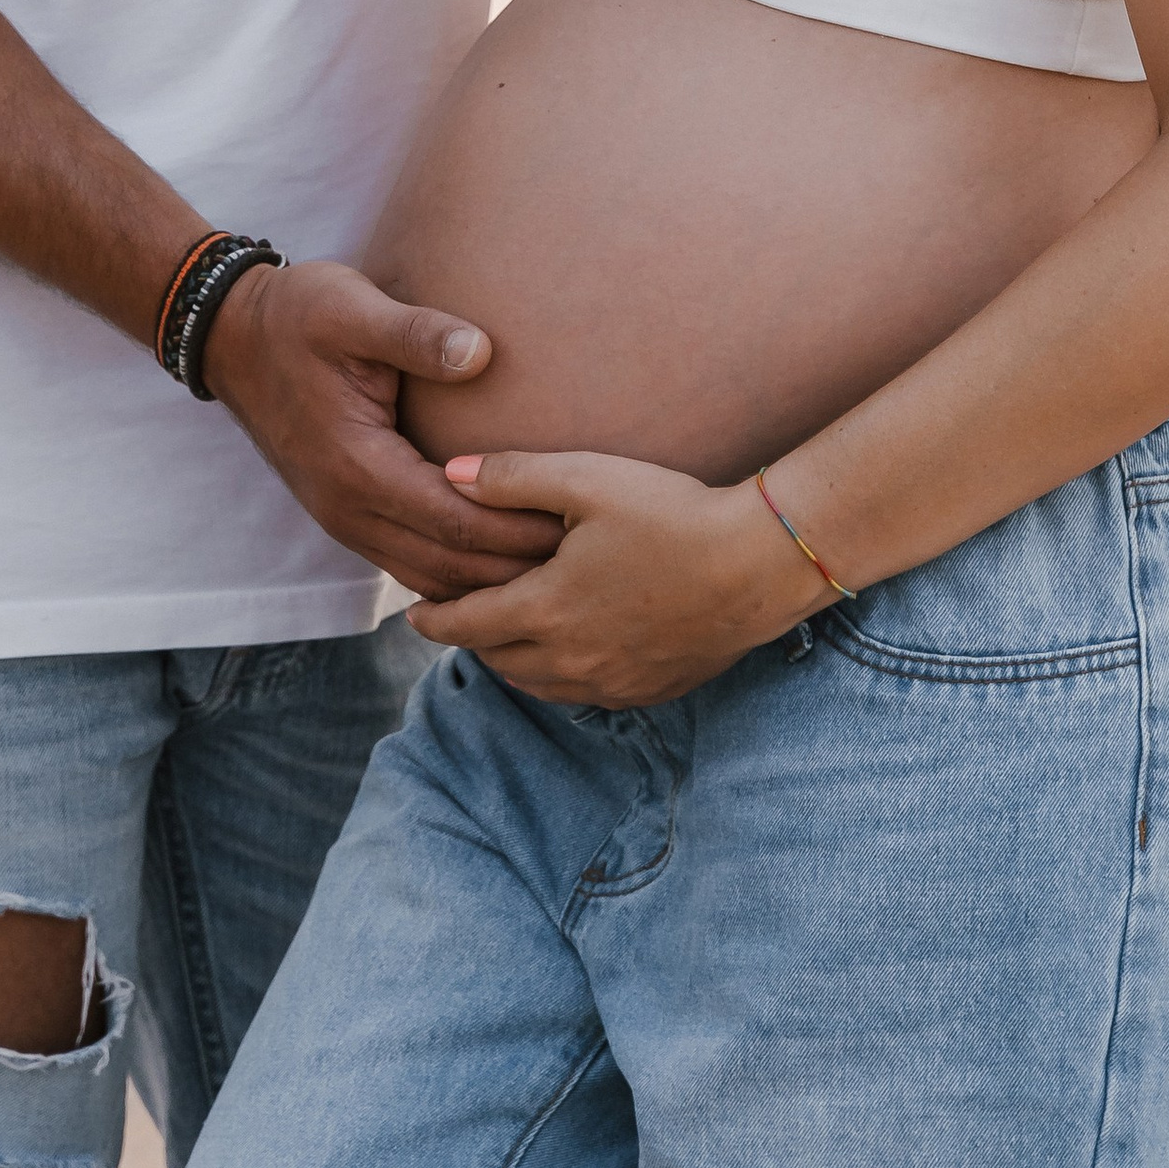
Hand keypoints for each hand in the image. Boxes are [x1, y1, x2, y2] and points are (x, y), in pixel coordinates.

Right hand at [201, 262, 563, 596]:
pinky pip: (409, 562)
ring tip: (555, 571)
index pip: (456, 523)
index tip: (579, 527)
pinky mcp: (345, 513)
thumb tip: (482, 352)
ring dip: (488, 582)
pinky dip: (457, 574)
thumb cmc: (296, 316)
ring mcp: (343, 518)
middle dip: (516, 571)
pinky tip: (497, 565)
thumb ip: (416, 333)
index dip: (519, 531)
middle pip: (449, 567)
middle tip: (587, 562)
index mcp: (358, 467)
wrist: (232, 337)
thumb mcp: (352, 308)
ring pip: (428, 577)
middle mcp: (349, 509)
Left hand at [407, 449, 831, 705]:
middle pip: (496, 659)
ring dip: (511, 660)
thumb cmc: (671, 513)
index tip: (411, 613)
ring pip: (537, 684)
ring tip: (503, 633)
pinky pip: (583, 695)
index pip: (464, 624)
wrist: (757, 565)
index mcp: (544, 610)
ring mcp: (611, 683)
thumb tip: (448, 473)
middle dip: (469, 638)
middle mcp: (569, 659)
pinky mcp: (648, 690)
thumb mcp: (587, 480)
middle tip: (455, 614)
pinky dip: (558, 676)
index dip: (431, 619)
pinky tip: (567, 650)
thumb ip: (512, 476)